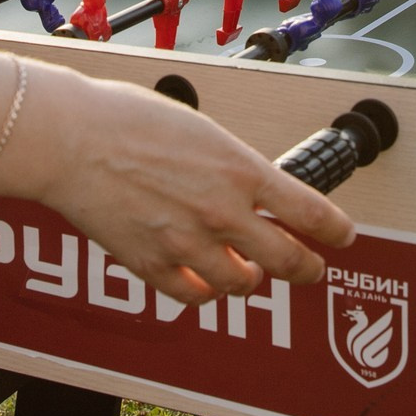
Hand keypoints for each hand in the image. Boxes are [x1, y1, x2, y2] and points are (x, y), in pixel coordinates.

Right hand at [12, 71, 354, 304]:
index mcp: (241, 170)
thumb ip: (229, 165)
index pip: (310, 212)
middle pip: (288, 260)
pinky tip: (202, 282)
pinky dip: (203, 293)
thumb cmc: (125, 118)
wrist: (71, 139)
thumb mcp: (200, 128)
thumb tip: (245, 187)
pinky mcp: (154, 265)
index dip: (335, 231)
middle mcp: (223, 212)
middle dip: (306, 268)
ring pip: (242, 285)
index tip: (343, 236)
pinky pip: (193, 296)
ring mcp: (189, 244)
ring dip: (250, 281)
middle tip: (310, 268)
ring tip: (248, 274)